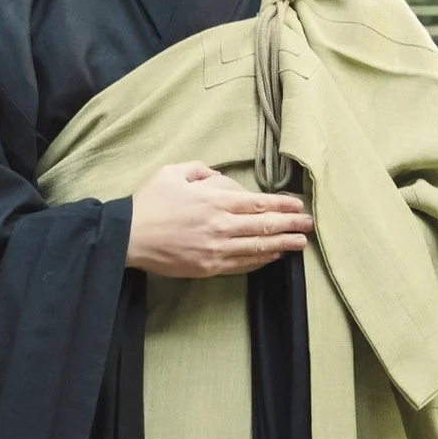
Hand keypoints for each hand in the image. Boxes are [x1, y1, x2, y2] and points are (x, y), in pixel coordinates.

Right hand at [126, 160, 311, 277]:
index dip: (283, 205)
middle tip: (310, 225)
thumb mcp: (175, 172)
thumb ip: (203, 171)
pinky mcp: (207, 267)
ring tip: (301, 243)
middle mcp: (220, 225)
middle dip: (291, 225)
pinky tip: (273, 256)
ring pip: (257, 248)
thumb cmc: (150, 202)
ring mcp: (215, 249)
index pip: (259, 203)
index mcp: (214, 200)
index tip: (299, 206)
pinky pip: (241, 264)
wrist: (127, 237)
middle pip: (265, 226)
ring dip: (283, 245)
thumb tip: (222, 179)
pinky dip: (261, 260)